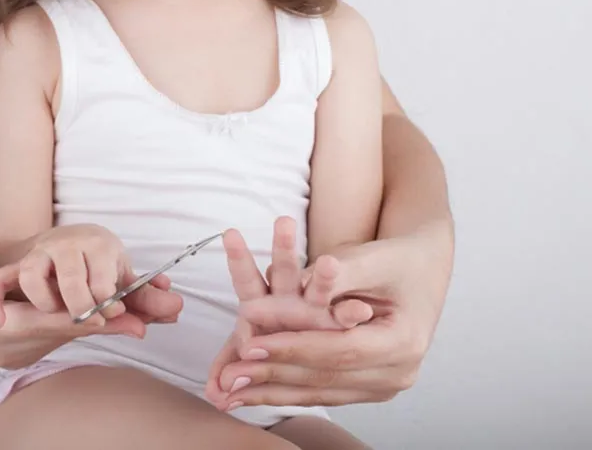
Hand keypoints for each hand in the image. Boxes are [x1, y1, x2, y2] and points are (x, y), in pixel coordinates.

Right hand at [0, 224, 163, 325]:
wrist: (63, 238)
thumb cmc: (97, 259)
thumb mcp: (122, 274)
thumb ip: (146, 295)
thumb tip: (176, 308)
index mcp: (96, 243)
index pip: (101, 280)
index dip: (109, 304)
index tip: (117, 313)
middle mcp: (65, 245)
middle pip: (71, 281)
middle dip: (83, 309)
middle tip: (93, 321)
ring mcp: (38, 254)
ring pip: (33, 276)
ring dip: (46, 303)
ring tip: (59, 314)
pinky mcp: (15, 265)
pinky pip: (0, 280)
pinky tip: (1, 319)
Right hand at [0, 225, 179, 369]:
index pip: (39, 322)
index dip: (79, 315)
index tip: (116, 309)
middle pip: (60, 335)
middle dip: (105, 323)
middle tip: (151, 315)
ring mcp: (5, 351)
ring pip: (62, 339)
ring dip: (101, 325)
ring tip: (147, 313)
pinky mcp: (14, 347)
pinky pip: (55, 337)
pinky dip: (85, 324)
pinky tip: (116, 313)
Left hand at [209, 227, 444, 407]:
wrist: (423, 269)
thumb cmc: (398, 257)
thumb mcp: (374, 257)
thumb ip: (338, 273)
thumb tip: (293, 284)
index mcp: (403, 341)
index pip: (339, 350)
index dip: (293, 348)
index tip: (251, 344)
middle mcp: (398, 372)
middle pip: (326, 377)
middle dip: (273, 375)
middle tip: (229, 376)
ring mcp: (383, 385)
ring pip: (319, 392)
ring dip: (272, 392)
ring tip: (230, 391)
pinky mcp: (367, 386)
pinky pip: (320, 392)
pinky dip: (284, 392)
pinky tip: (252, 393)